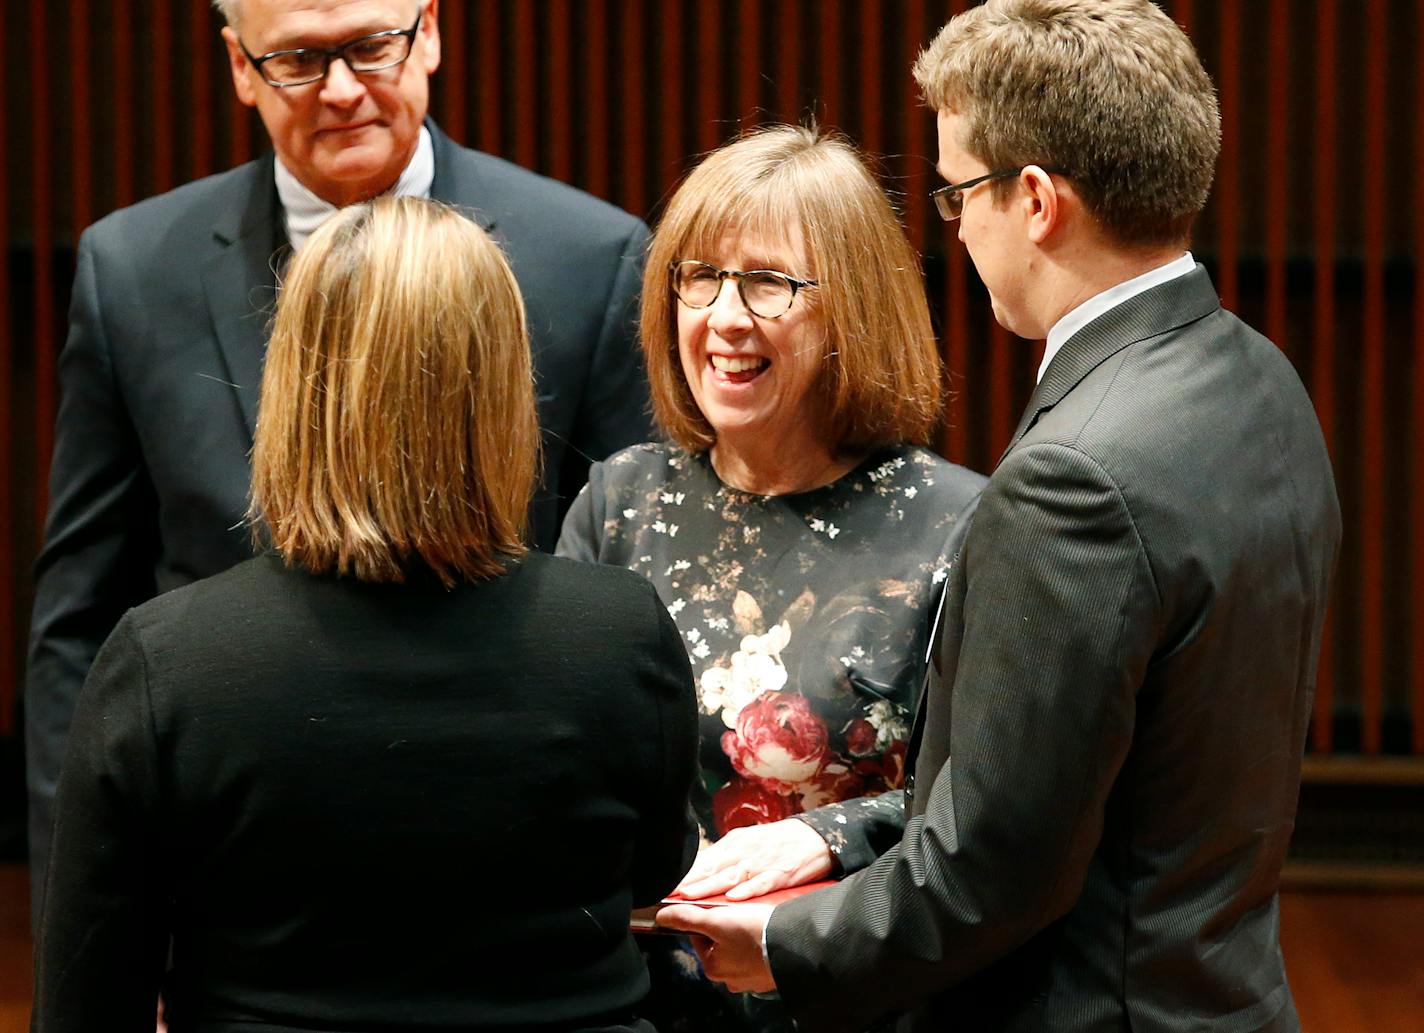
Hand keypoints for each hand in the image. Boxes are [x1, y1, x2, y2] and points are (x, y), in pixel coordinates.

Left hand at [656, 903, 775, 993]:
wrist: (795, 948)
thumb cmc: (755, 934)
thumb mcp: (717, 920)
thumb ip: (687, 918)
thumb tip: (662, 917)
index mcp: (712, 967)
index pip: (699, 936)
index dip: (708, 918)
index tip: (722, 911)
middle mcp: (728, 979)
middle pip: (718, 944)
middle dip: (727, 929)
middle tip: (741, 916)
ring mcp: (749, 980)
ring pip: (738, 951)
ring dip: (743, 938)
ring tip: (755, 924)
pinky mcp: (767, 976)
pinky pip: (757, 957)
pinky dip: (759, 947)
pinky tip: (766, 936)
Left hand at [676, 818, 832, 899]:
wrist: (817, 837)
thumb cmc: (778, 842)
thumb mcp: (747, 843)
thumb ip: (724, 859)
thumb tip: (698, 874)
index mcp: (735, 844)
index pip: (704, 860)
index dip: (685, 875)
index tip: (665, 886)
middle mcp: (745, 851)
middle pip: (713, 868)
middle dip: (691, 882)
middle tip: (669, 894)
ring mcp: (763, 862)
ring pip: (733, 875)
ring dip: (711, 886)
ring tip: (691, 896)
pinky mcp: (782, 872)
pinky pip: (763, 882)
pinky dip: (749, 890)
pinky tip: (734, 898)